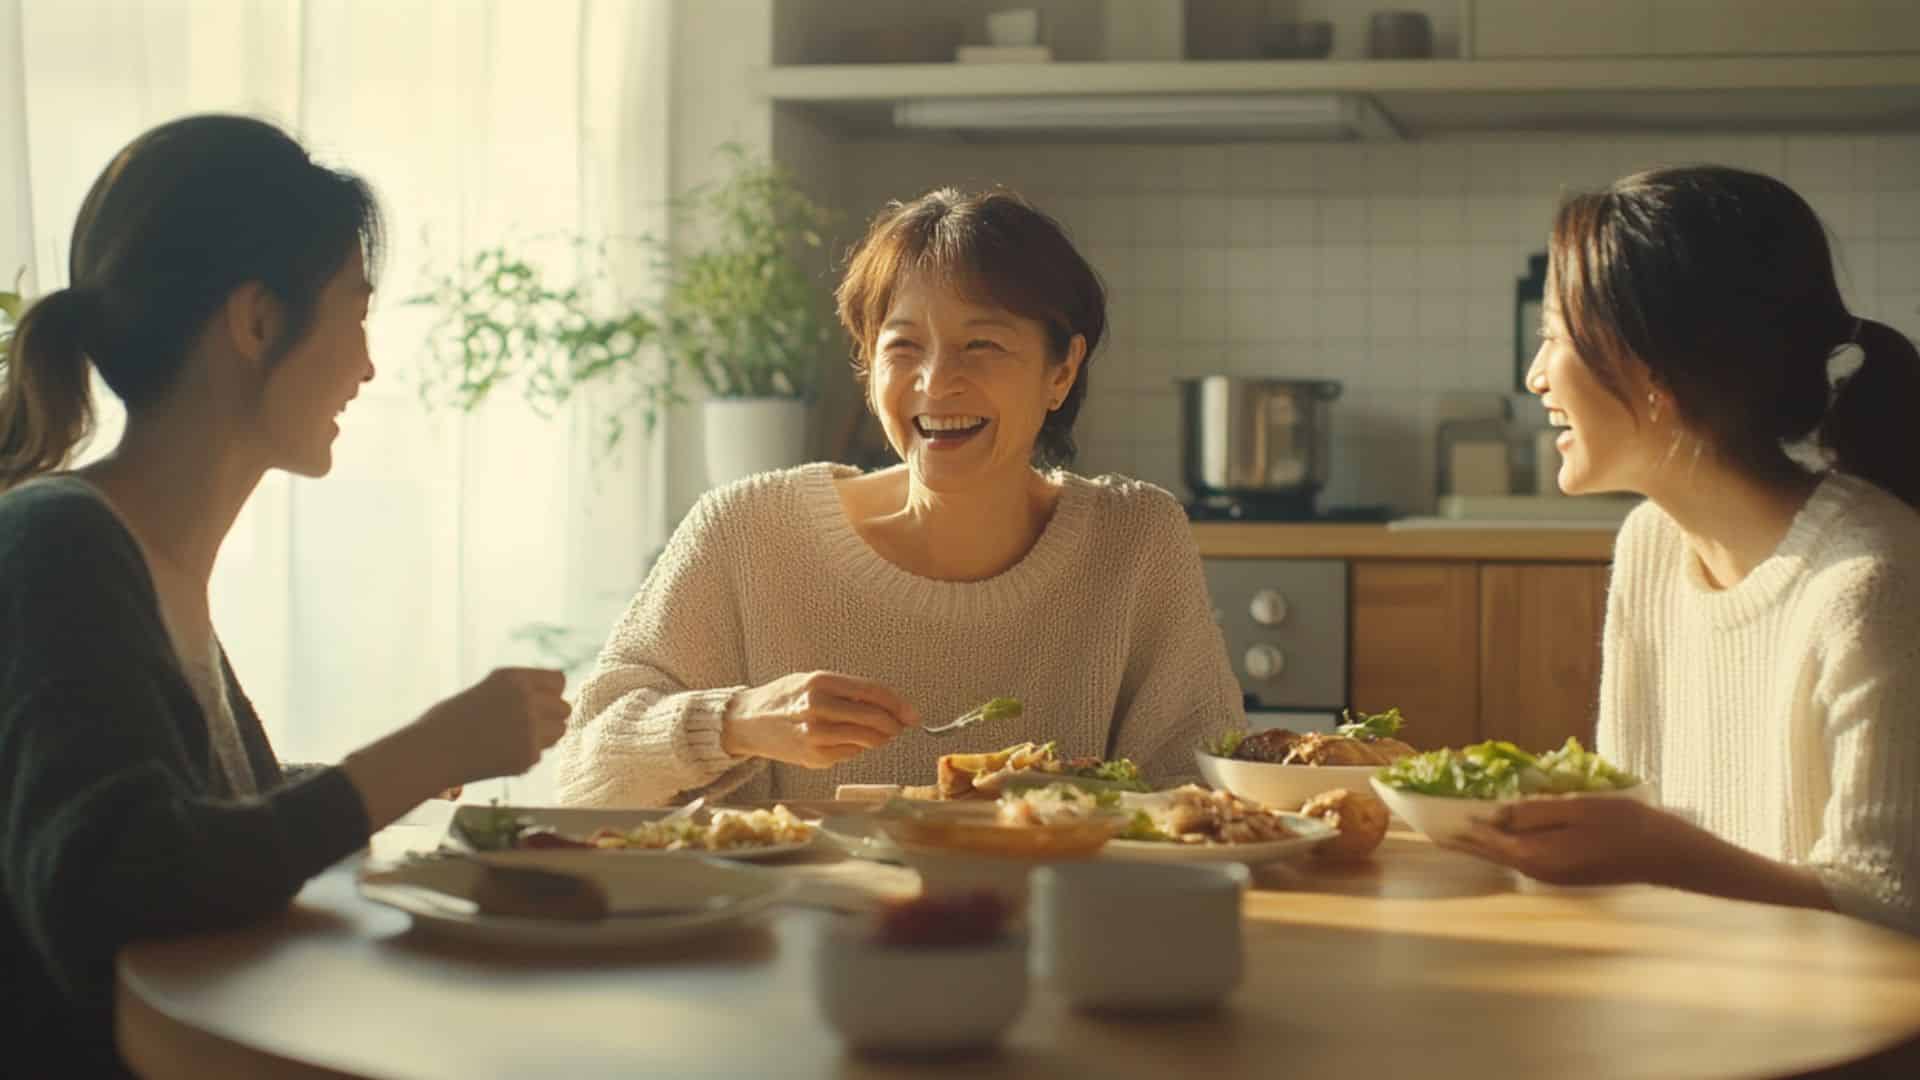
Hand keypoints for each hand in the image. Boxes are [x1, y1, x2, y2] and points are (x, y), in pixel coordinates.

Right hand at [418, 667, 571, 785]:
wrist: (428, 753)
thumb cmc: (450, 720)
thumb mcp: (487, 690)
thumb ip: (519, 692)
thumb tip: (555, 700)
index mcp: (513, 677)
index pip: (559, 680)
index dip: (550, 693)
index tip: (538, 703)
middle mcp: (526, 699)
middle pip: (564, 707)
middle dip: (550, 716)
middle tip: (525, 726)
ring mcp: (529, 729)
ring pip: (560, 731)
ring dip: (545, 736)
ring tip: (512, 739)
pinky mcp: (528, 756)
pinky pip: (541, 753)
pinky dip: (526, 756)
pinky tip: (499, 755)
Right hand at [720, 670, 918, 768]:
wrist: (747, 721)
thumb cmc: (783, 698)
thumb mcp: (812, 681)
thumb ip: (849, 692)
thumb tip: (892, 708)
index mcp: (820, 682)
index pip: (873, 692)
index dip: (898, 704)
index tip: (912, 713)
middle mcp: (818, 707)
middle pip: (874, 718)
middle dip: (894, 724)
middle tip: (901, 726)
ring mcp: (816, 735)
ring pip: (866, 739)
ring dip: (880, 738)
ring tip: (880, 734)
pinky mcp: (814, 757)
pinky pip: (851, 754)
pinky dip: (858, 749)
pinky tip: (851, 741)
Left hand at [1451, 795, 1698, 886]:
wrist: (1666, 855)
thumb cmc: (1625, 825)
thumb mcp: (1577, 808)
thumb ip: (1534, 812)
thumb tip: (1498, 813)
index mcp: (1538, 856)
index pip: (1486, 840)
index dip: (1459, 826)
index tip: (1433, 816)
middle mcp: (1540, 871)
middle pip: (1491, 852)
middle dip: (1463, 838)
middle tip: (1433, 827)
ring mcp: (1553, 875)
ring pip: (1508, 854)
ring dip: (1485, 839)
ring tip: (1459, 824)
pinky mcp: (1565, 872)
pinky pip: (1526, 854)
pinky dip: (1508, 842)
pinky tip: (1503, 828)